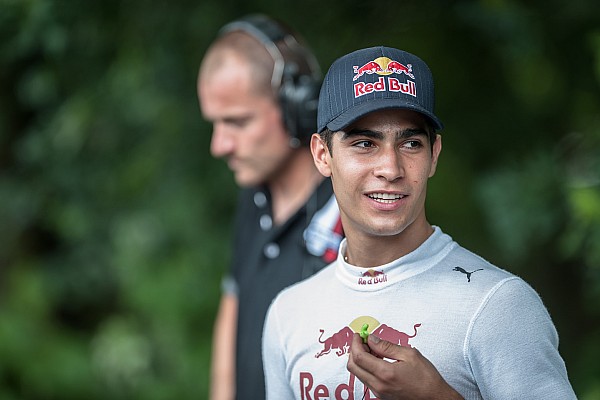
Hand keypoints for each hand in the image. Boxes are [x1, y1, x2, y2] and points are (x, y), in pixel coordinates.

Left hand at [347, 333, 462, 399]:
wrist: (435, 399)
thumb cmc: (427, 379)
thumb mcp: (410, 355)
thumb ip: (387, 346)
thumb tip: (372, 339)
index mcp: (385, 373)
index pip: (359, 356)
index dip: (355, 343)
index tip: (358, 335)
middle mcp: (379, 385)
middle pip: (353, 366)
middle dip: (354, 350)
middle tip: (362, 341)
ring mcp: (379, 392)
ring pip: (358, 373)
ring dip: (360, 359)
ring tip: (372, 349)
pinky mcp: (381, 396)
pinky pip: (367, 380)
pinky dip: (367, 368)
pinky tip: (377, 360)